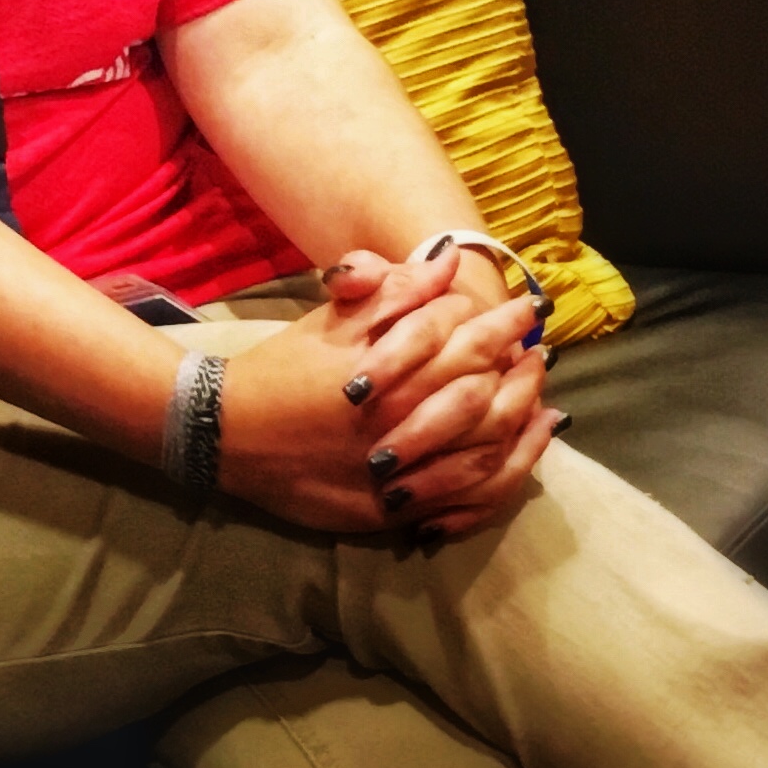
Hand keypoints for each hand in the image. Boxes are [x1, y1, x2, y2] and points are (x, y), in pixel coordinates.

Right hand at [217, 244, 550, 533]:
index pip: (463, 341)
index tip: (526, 308)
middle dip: (520, 368)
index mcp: (385, 371)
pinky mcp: (391, 509)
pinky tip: (523, 453)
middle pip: (483, 393)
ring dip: (521, 419)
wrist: (225, 435)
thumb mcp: (331, 320)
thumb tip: (447, 259)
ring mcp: (397, 472)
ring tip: (543, 397)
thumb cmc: (282, 368)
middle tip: (542, 350)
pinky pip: (464, 497)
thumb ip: (391, 289)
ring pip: (483, 448)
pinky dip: (502, 473)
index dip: (500, 322)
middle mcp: (398, 422)